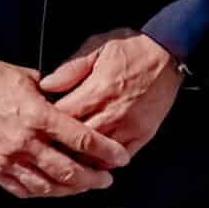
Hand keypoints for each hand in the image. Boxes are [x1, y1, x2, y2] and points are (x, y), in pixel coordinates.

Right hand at [0, 57, 132, 198]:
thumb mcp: (27, 75)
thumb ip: (54, 90)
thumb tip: (75, 95)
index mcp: (38, 115)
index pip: (81, 139)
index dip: (106, 151)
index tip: (121, 158)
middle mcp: (25, 142)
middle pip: (68, 171)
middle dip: (93, 178)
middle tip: (107, 180)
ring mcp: (8, 160)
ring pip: (47, 187)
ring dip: (71, 191)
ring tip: (85, 187)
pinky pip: (23, 190)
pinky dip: (42, 193)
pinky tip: (54, 191)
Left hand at [38, 28, 184, 156]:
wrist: (170, 52)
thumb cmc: (133, 47)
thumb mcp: (98, 46)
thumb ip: (71, 68)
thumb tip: (47, 85)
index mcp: (97, 90)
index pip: (62, 117)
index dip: (47, 124)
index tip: (38, 125)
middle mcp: (112, 113)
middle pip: (77, 141)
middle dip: (60, 146)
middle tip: (47, 147)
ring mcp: (129, 126)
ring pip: (97, 155)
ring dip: (81, 158)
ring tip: (67, 159)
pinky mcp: (143, 134)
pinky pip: (120, 157)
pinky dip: (105, 161)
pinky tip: (94, 161)